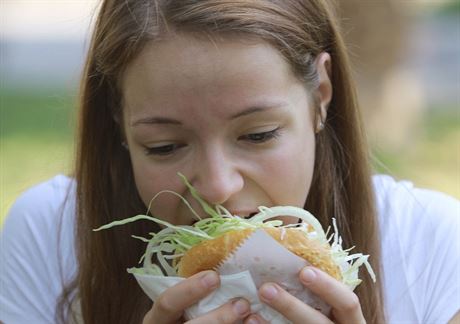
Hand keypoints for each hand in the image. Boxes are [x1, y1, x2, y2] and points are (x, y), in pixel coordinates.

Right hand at [142, 270, 250, 323]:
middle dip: (218, 317)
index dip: (189, 290)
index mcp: (156, 319)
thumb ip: (191, 295)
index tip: (214, 277)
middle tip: (242, 304)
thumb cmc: (183, 315)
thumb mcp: (178, 306)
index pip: (167, 302)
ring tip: (250, 317)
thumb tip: (220, 273)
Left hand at [244, 266, 364, 323]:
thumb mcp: (333, 304)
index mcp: (349, 318)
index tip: (305, 271)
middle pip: (318, 323)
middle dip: (291, 306)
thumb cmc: (328, 313)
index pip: (348, 302)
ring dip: (274, 318)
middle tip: (266, 288)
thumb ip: (322, 289)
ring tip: (253, 305)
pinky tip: (252, 319)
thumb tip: (293, 254)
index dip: (328, 287)